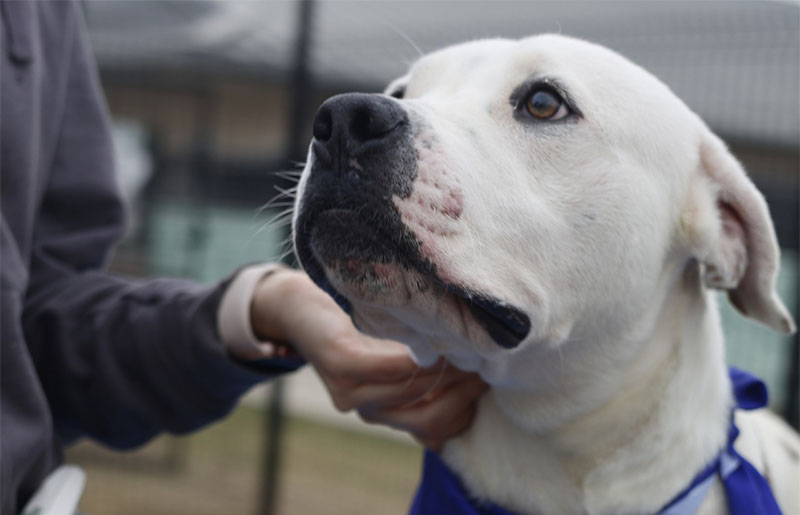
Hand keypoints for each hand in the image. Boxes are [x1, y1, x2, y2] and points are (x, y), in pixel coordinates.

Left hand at [250, 268, 487, 449]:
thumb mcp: (403, 350)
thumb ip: (434, 369)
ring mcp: (351, 391)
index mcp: (387, 411)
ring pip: (415, 392)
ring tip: (468, 344)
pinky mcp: (341, 365)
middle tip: (485, 361)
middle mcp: (370, 409)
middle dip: (464, 392)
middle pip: (431, 418)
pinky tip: (435, 340)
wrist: (304, 303)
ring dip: (447, 369)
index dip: (468, 406)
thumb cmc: (365, 323)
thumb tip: (484, 375)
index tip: (491, 376)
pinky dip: (418, 357)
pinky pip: (390, 369)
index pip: (439, 430)